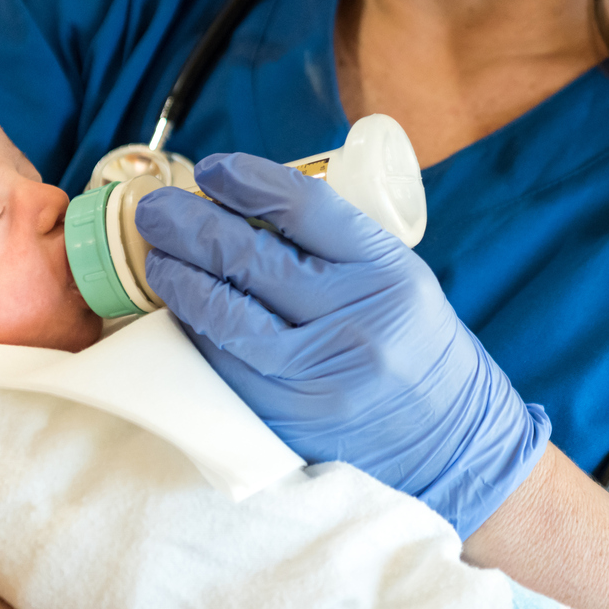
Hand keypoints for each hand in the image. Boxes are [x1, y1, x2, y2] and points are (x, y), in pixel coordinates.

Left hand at [135, 153, 549, 537]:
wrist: (451, 440)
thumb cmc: (415, 345)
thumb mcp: (399, 279)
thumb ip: (336, 245)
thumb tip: (247, 205)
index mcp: (385, 272)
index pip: (304, 207)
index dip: (246, 179)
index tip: (212, 169)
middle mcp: (354, 319)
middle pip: (252, 257)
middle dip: (190, 224)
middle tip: (158, 208)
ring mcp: (319, 374)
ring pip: (228, 315)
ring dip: (180, 278)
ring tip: (158, 255)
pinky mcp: (291, 416)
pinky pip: (226, 364)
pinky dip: (197, 330)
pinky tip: (181, 308)